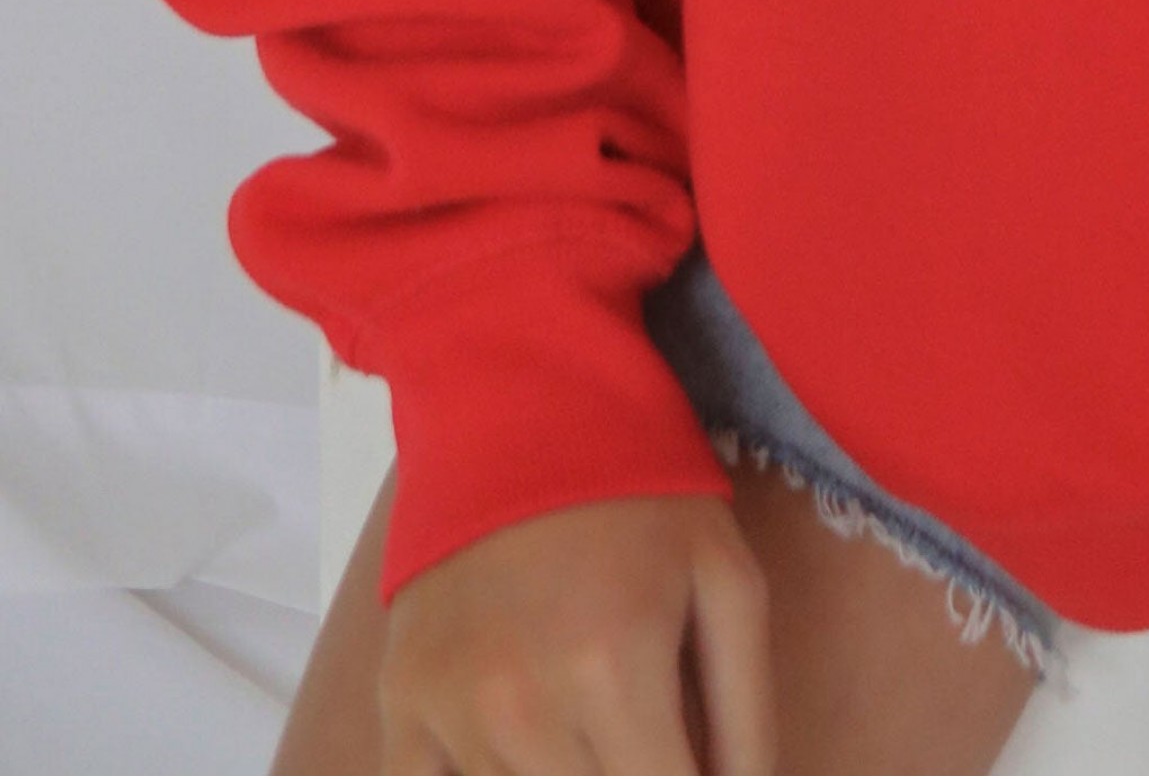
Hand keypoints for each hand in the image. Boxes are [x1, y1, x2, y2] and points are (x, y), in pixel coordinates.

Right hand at [376, 492, 777, 772]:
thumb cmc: (640, 495)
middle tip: (639, 748)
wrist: (516, 408)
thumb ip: (747, 715)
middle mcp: (525, 707)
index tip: (689, 775)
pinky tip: (518, 760)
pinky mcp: (400, 707)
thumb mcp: (727, 579)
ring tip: (589, 734)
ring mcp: (451, 712)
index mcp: (617, 671)